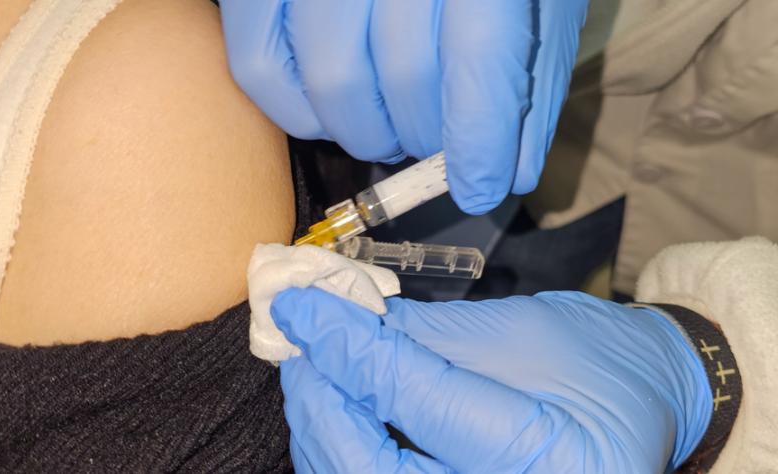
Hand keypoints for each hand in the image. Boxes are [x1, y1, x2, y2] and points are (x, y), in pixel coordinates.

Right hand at [219, 0, 588, 213]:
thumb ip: (525, 78)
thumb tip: (504, 174)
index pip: (479, 58)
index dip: (478, 141)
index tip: (480, 186)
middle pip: (404, 77)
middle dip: (425, 135)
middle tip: (432, 138)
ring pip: (332, 81)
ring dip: (368, 132)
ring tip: (390, 125)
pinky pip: (261, 67)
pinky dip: (299, 112)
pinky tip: (333, 108)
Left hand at [272, 288, 711, 472]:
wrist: (644, 406)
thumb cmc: (599, 359)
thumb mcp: (518, 329)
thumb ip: (423, 331)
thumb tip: (341, 318)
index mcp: (550, 456)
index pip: (419, 399)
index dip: (349, 349)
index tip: (303, 308)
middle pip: (372, 470)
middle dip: (321, 405)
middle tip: (301, 348)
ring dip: (324, 430)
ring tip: (316, 372)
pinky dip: (347, 453)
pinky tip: (340, 409)